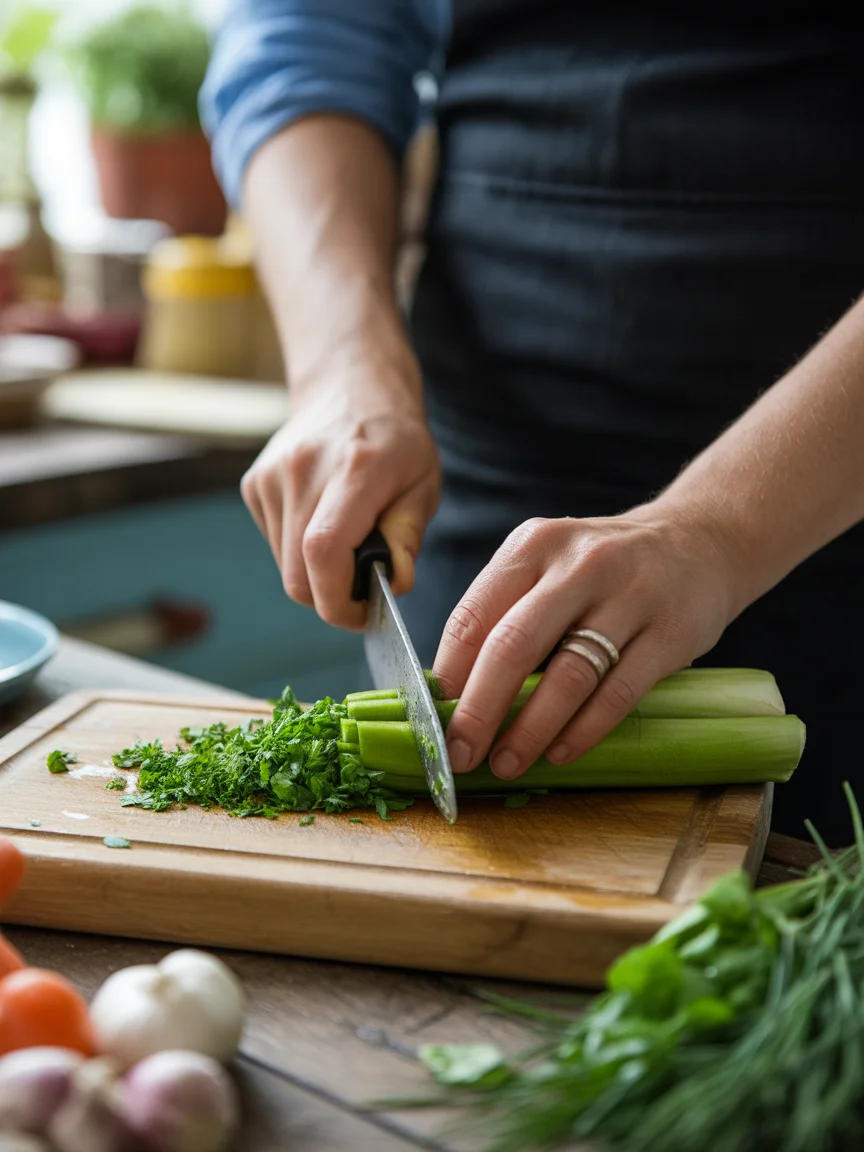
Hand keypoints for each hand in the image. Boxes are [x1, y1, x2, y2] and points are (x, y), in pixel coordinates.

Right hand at [241, 357, 440, 629]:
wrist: (350, 387)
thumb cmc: (395, 441)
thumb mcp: (424, 484)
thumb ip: (409, 536)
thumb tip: (395, 584)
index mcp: (354, 470)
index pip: (324, 551)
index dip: (338, 600)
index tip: (362, 613)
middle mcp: (303, 471)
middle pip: (298, 575)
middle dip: (331, 597)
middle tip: (363, 588)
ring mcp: (271, 477)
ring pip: (284, 567)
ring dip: (316, 573)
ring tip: (347, 543)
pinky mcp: (254, 484)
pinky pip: (274, 545)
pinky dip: (299, 551)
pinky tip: (322, 521)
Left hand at [433, 507, 744, 778]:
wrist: (699, 542)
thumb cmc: (603, 569)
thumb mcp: (548, 567)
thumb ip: (504, 615)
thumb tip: (452, 694)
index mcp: (533, 546)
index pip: (473, 616)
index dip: (448, 676)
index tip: (432, 721)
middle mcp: (578, 564)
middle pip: (512, 646)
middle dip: (479, 710)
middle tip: (460, 754)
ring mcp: (629, 596)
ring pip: (566, 674)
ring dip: (530, 729)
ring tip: (507, 763)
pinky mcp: (671, 631)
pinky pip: (618, 691)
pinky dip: (583, 729)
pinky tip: (560, 752)